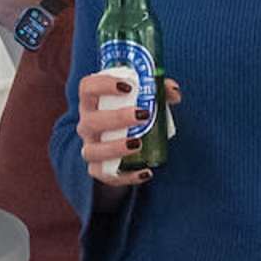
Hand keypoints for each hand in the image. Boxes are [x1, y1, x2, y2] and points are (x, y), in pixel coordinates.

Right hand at [75, 68, 178, 188]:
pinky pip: (106, 175)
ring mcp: (90, 148)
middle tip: (143, 115)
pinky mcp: (98, 169)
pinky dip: (126, 176)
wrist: (119, 145)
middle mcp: (86, 125)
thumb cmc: (129, 114)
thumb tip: (174, 93)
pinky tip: (146, 172)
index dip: (103, 84)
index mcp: (92, 102)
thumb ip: (159, 92)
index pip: (87, 87)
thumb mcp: (143, 99)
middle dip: (117, 118)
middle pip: (91, 121)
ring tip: (138, 143)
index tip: (128, 86)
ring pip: (92, 151)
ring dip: (115, 148)